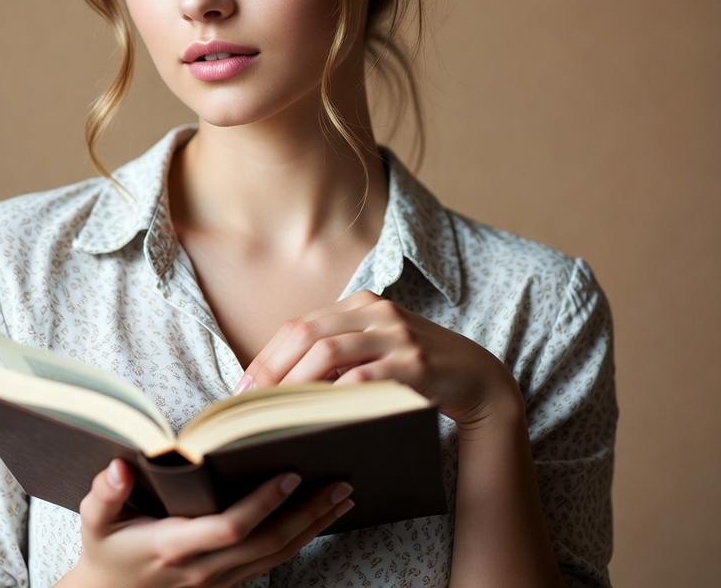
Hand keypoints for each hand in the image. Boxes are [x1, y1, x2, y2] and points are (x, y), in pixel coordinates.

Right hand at [55, 459, 353, 587]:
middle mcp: (204, 569)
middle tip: (341, 483)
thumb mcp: (95, 520)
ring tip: (343, 496)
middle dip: (307, 514)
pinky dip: (299, 540)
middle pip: (267, 544)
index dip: (262, 505)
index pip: (229, 527)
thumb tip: (120, 467)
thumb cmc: (105, 550)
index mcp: (174, 547)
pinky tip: (318, 518)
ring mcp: (218, 581)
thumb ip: (105, 493)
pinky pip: (271, 563)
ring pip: (276, 556)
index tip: (290, 475)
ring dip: (313, 527)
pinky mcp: (228, 583)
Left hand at [240, 291, 520, 430]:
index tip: (244, 390)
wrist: (477, 376)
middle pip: (307, 334)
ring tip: (276, 413)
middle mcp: (376, 312)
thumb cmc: (415, 367)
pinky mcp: (415, 363)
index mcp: (360, 304)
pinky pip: (367, 377)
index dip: (267, 357)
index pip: (300, 325)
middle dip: (272, 370)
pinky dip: (339, 395)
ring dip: (297, 384)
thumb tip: (282, 386)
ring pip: (330, 352)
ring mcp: (396, 335)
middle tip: (250, 406)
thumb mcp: (376, 348)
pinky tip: (321, 415)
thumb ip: (339, 354)